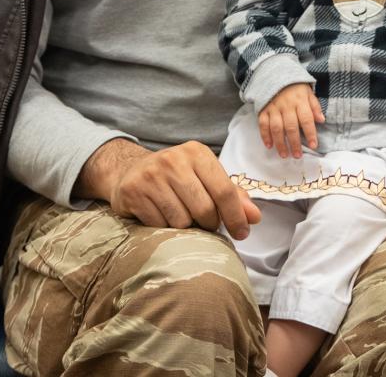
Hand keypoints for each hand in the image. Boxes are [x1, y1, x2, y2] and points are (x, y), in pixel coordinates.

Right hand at [77, 138, 261, 239]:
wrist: (130, 172)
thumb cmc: (177, 178)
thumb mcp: (206, 178)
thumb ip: (232, 196)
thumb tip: (254, 217)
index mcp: (197, 153)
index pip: (224, 190)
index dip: (236, 216)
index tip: (242, 233)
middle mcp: (173, 160)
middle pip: (204, 209)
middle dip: (209, 224)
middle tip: (203, 222)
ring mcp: (151, 175)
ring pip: (182, 221)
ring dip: (185, 226)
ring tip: (179, 214)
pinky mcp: (133, 191)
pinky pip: (159, 225)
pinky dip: (163, 227)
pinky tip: (159, 214)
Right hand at [259, 83, 324, 158]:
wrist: (275, 74)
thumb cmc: (295, 87)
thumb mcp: (308, 92)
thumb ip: (315, 106)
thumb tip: (321, 120)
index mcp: (300, 101)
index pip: (306, 119)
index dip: (310, 133)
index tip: (313, 145)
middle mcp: (286, 106)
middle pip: (290, 127)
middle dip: (294, 143)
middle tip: (297, 155)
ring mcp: (273, 108)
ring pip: (276, 128)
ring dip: (280, 143)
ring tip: (284, 155)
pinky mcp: (263, 110)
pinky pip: (263, 124)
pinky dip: (265, 136)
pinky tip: (269, 146)